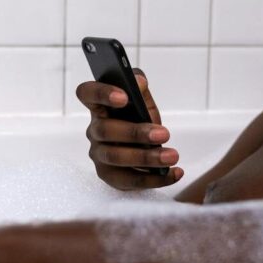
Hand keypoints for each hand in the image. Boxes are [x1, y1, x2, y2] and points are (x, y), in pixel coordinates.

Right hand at [75, 68, 182, 189]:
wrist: (144, 148)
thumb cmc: (139, 119)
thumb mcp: (143, 101)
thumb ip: (140, 87)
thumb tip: (138, 82)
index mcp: (99, 106)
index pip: (87, 93)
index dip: (101, 93)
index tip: (124, 97)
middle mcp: (94, 130)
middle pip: (105, 131)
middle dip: (135, 133)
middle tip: (164, 134)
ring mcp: (99, 155)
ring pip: (116, 158)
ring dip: (146, 158)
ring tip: (172, 156)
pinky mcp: (110, 176)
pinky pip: (130, 180)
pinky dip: (155, 179)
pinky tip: (175, 173)